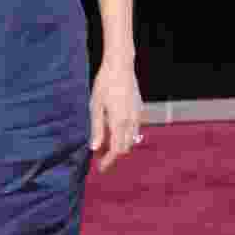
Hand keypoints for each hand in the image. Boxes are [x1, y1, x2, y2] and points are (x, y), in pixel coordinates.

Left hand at [89, 58, 145, 172]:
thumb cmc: (104, 84)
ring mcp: (138, 115)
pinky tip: (116, 132)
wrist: (121, 66)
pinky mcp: (140, 109)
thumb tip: (94, 148)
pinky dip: (126, 136)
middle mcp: (131, 121)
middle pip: (125, 148)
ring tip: (106, 145)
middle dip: (113, 155)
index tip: (100, 168)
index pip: (116, 150)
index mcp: (119, 121)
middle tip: (100, 157)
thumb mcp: (95, 106)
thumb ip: (97, 128)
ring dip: (120, 146)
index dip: (108, 161)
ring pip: (132, 139)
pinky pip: (135, 129)